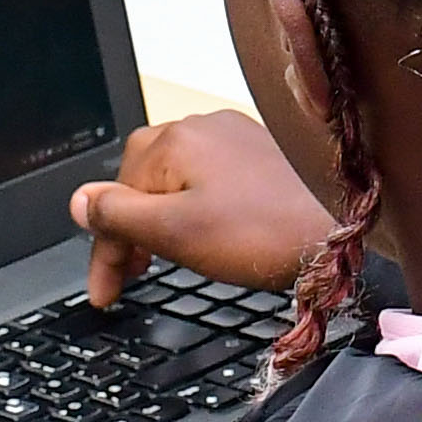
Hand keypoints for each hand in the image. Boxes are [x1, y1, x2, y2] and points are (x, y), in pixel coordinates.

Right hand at [75, 109, 331, 303]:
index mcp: (174, 142)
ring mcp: (234, 136)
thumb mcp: (176, 233)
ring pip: (174, 178)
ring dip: (158, 219)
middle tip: (128, 278)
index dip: (104, 252)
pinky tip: (203, 233)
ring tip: (161, 259)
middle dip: (128, 230)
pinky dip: (191, 207)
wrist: (342, 228)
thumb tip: (79, 201)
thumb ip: (119, 216)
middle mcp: (202, 128)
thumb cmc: (266, 233)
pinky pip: (207, 177)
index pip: (114, 196)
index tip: (105, 294)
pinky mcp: (260, 152)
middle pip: (140, 180)